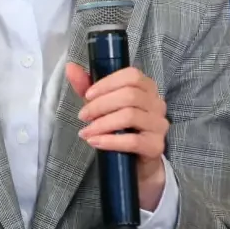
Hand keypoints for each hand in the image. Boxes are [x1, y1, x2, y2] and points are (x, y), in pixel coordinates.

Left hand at [66, 63, 169, 210]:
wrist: (135, 161)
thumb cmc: (120, 127)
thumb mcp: (102, 104)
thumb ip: (87, 86)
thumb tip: (70, 67)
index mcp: (147, 88)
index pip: (132, 76)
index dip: (108, 84)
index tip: (88, 95)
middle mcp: (157, 103)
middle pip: (129, 96)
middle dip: (100, 105)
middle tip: (83, 116)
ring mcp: (159, 125)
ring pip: (130, 116)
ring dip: (102, 123)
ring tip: (87, 131)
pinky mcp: (156, 146)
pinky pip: (133, 141)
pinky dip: (110, 141)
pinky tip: (95, 142)